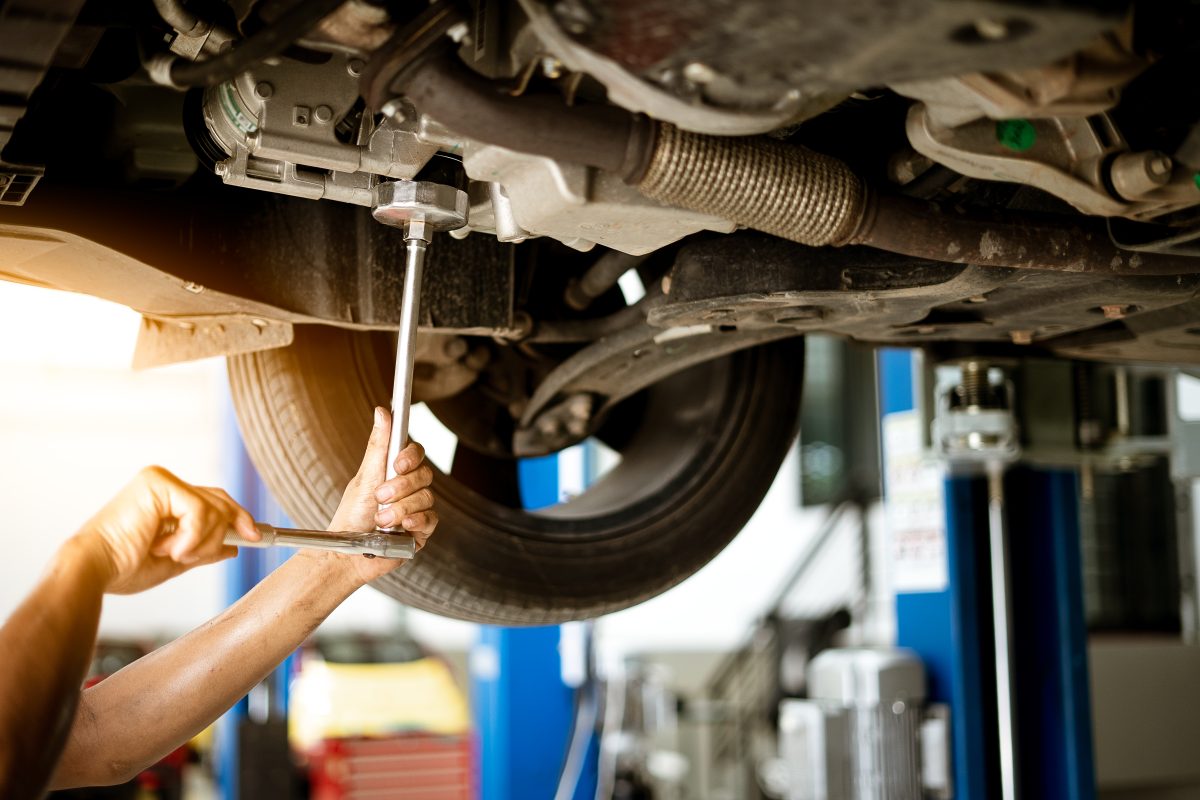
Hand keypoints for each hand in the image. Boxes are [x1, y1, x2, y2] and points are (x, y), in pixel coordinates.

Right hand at [72, 467, 259, 594]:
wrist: (95, 570)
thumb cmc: (123, 568)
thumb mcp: (176, 560)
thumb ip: (204, 549)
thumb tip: (233, 545)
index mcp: (164, 499)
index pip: (212, 500)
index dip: (237, 517)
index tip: (256, 536)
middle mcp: (163, 483)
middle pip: (218, 499)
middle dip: (233, 525)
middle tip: (243, 541)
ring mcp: (160, 480)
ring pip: (213, 508)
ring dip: (202, 541)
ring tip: (175, 555)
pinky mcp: (158, 483)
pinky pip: (198, 511)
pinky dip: (191, 537)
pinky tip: (167, 549)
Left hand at [325, 407, 437, 584]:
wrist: (346, 554)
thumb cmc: (351, 517)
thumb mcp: (364, 477)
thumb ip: (377, 445)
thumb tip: (382, 411)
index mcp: (395, 474)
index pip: (416, 454)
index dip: (411, 456)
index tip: (398, 463)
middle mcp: (409, 490)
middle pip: (424, 475)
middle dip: (401, 486)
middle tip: (380, 496)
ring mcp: (417, 510)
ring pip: (427, 498)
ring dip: (401, 508)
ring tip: (381, 520)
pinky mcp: (422, 532)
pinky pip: (431, 520)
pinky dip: (416, 521)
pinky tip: (401, 527)